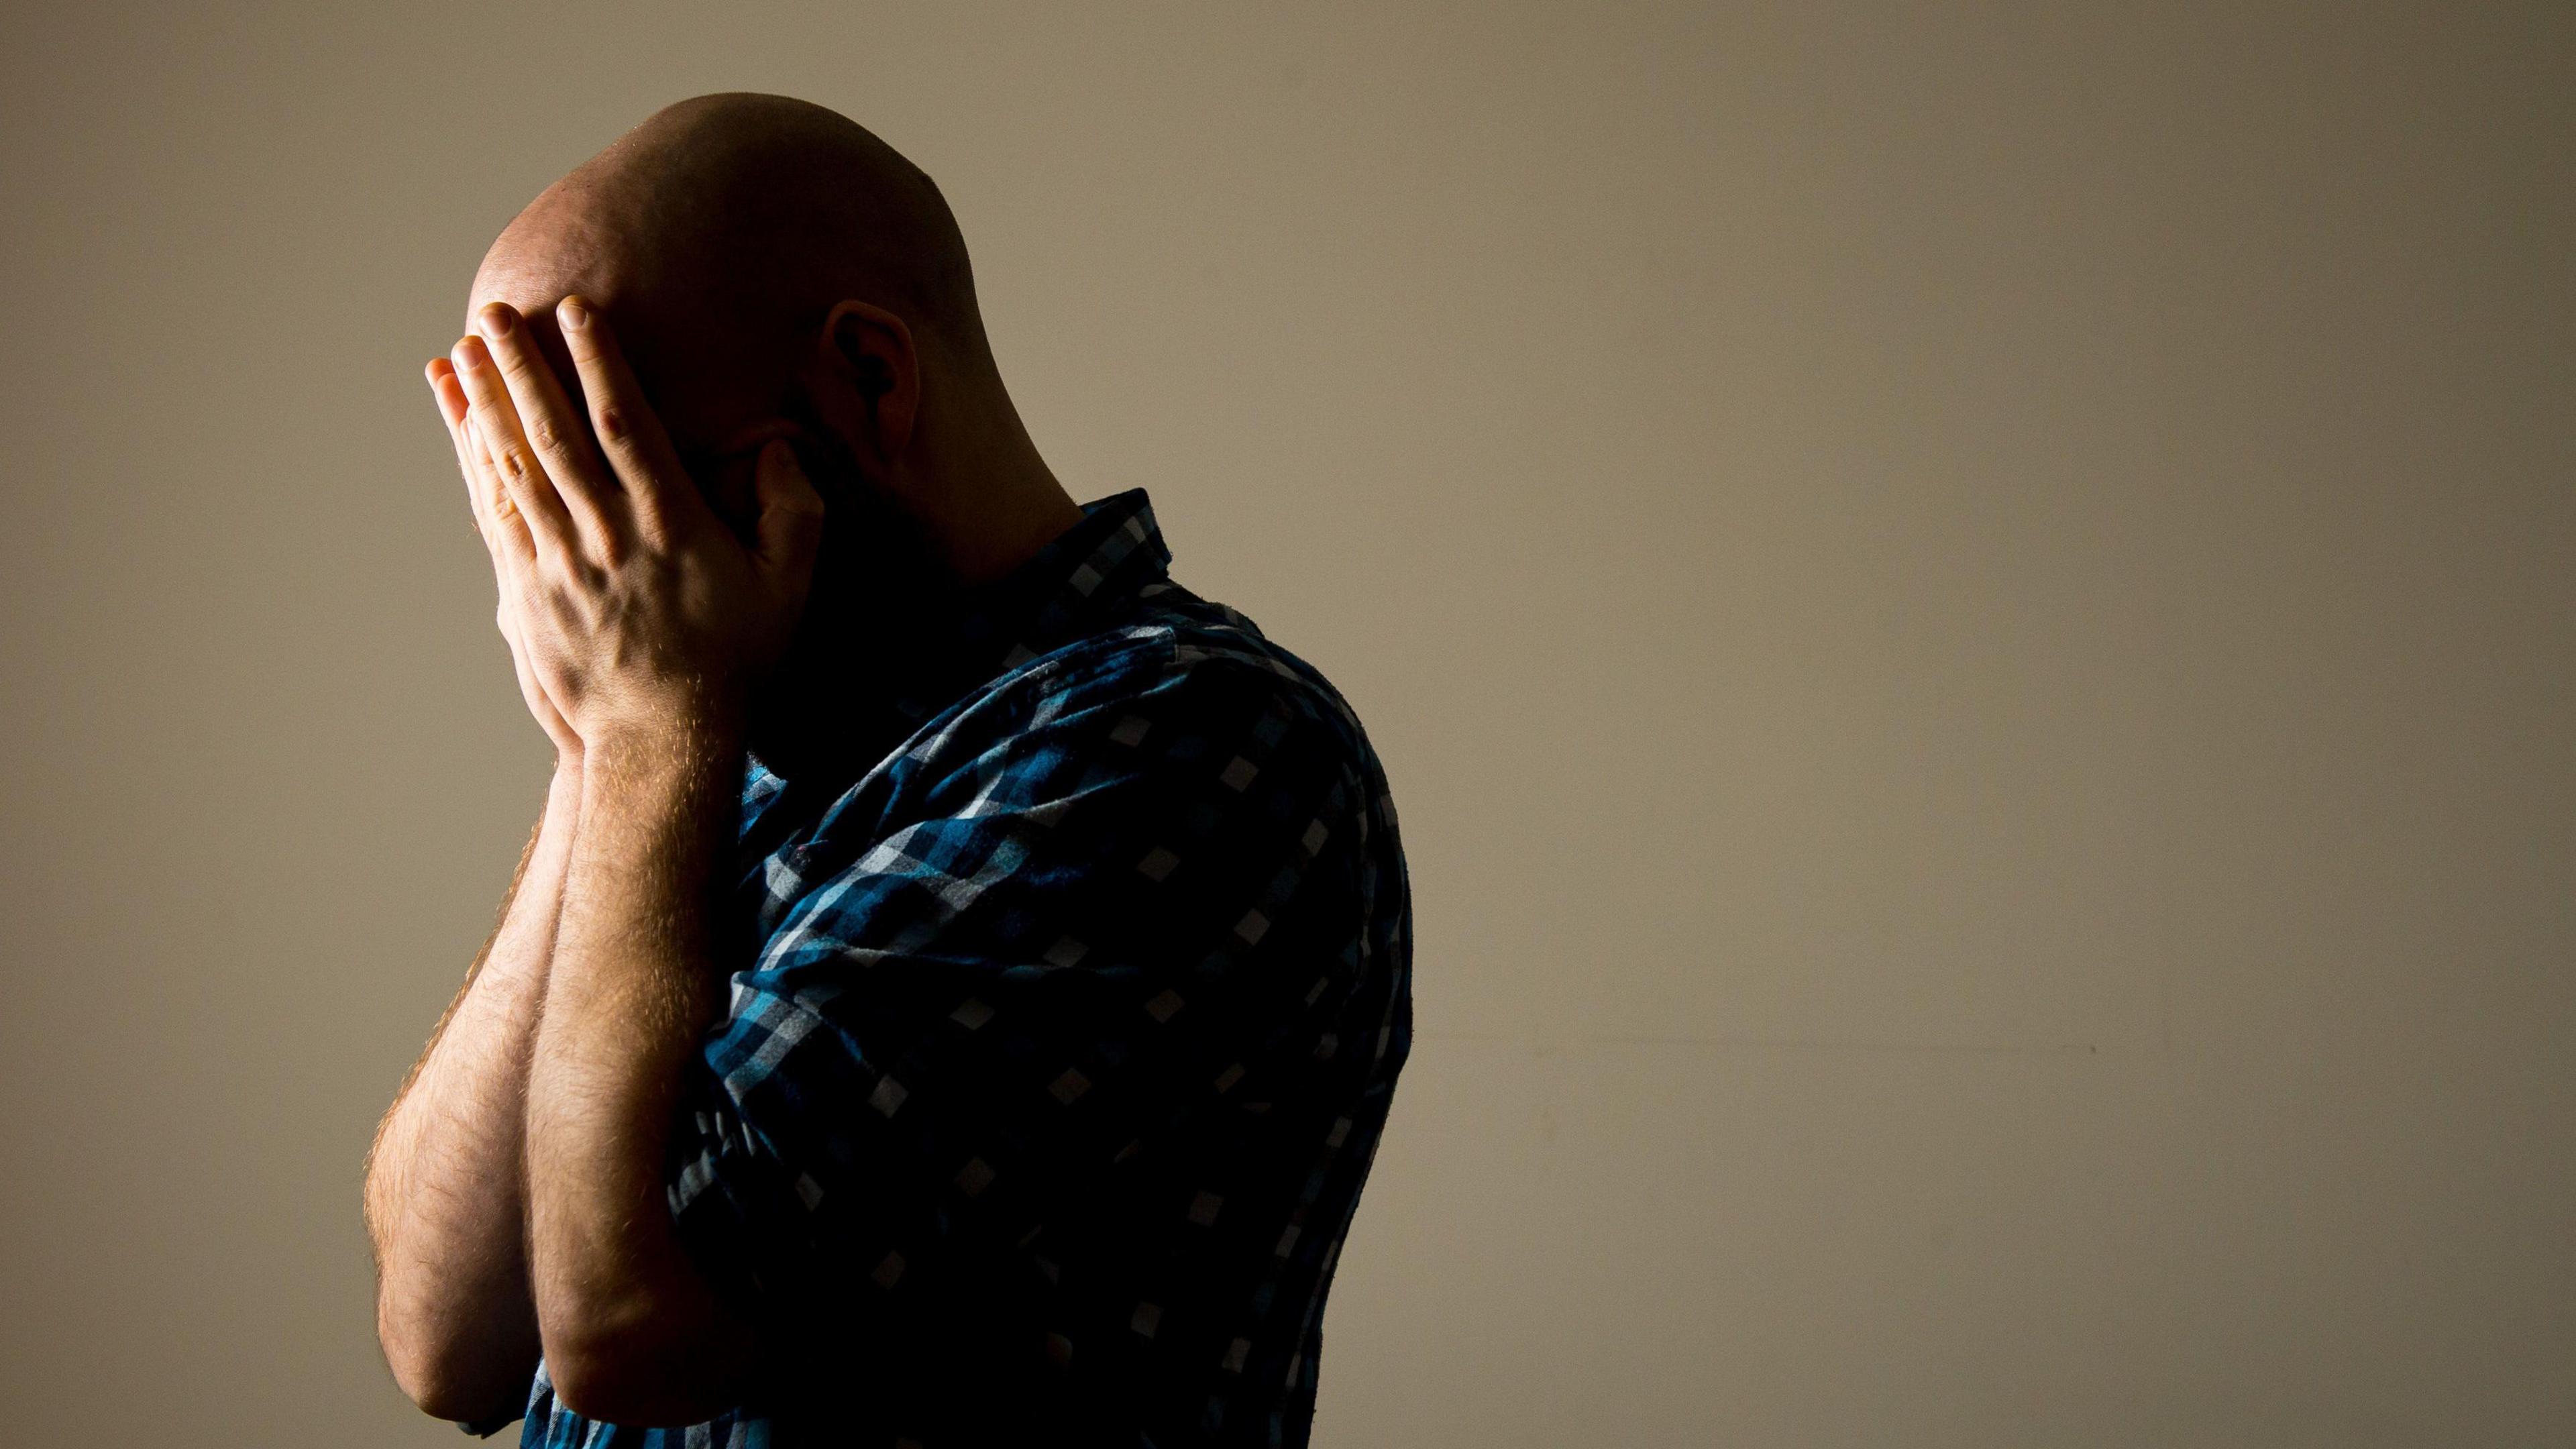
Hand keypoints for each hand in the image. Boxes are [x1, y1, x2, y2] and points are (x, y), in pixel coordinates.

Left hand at [441, 298, 824, 757]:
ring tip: (465, 348)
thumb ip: (796, 514)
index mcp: (671, 525)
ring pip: (514, 466)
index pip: (627, 426)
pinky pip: (494, 511)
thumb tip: (780, 454)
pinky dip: (472, 460)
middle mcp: (607, 536)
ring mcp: (560, 564)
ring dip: (487, 402)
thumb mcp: (790, 589)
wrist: (663, 741)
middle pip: (555, 433)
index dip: (600, 363)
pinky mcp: (526, 592)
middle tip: (496, 310)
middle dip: (524, 366)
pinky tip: (460, 423)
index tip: (577, 311)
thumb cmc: (735, 662)